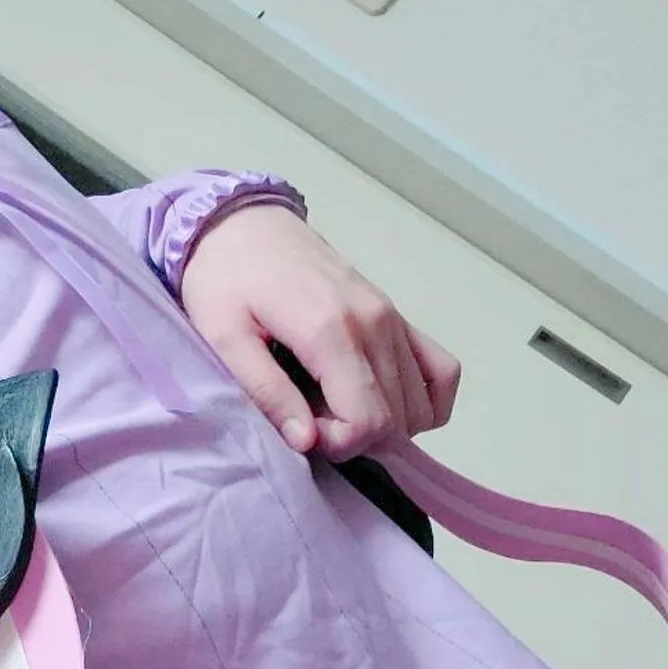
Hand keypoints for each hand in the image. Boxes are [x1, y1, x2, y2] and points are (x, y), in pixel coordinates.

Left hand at [179, 203, 460, 459]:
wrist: (241, 223)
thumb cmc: (224, 280)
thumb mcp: (224, 339)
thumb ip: (267, 392)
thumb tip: (307, 441)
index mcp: (330, 330)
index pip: (369, 420)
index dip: (340, 445)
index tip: (304, 433)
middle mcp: (374, 322)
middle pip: (396, 419)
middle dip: (355, 437)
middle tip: (310, 418)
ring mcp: (393, 316)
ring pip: (419, 404)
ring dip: (382, 423)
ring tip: (333, 406)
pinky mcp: (398, 314)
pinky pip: (442, 370)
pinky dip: (424, 400)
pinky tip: (385, 403)